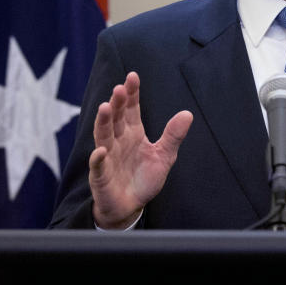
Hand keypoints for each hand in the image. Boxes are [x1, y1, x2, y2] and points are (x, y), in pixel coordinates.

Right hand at [89, 71, 192, 228]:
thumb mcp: (164, 156)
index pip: (131, 110)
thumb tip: (187, 114)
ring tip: (105, 107)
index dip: (132, 94)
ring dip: (103, 122)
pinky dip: (98, 158)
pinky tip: (101, 150)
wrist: (130, 207)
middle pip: (116, 118)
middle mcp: (118, 141)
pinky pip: (98, 166)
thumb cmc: (144, 179)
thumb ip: (173, 136)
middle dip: (117, 103)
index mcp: (133, 133)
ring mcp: (107, 157)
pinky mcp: (101, 176)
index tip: (132, 77)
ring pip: (103, 136)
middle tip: (119, 89)